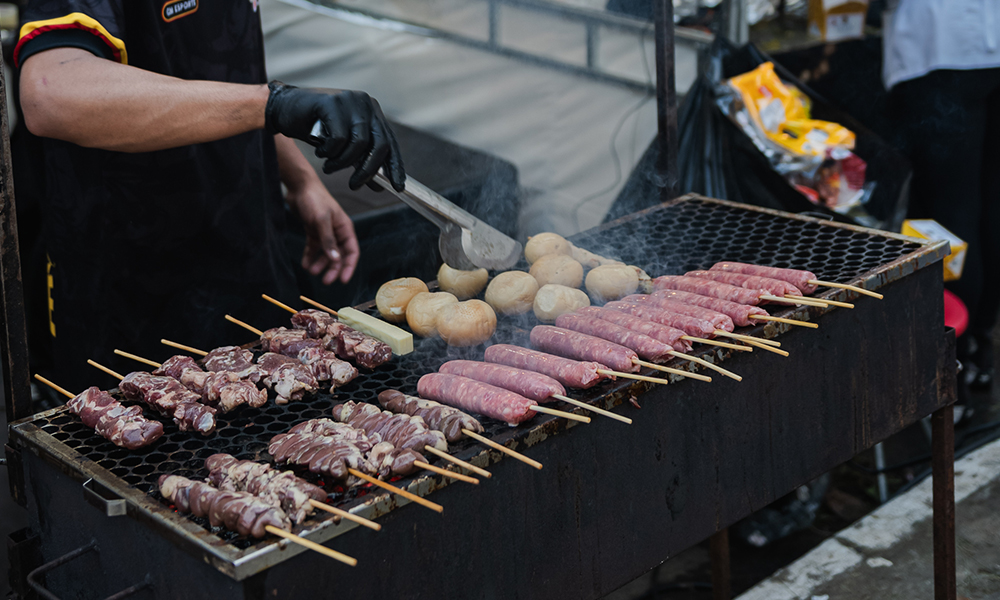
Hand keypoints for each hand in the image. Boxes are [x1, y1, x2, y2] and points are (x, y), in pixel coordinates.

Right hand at [264, 81, 405, 191]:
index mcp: (372, 112)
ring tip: (329, 166)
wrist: (283, 109)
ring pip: (358, 144)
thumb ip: (361, 161)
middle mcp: (365, 104)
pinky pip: (338, 139)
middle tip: (355, 185)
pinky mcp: (333, 103)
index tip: (398, 186)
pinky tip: (320, 150)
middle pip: (379, 145)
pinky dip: (329, 152)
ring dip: (342, 162)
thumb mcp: (343, 147)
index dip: (395, 166)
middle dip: (367, 170)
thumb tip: (379, 184)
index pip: (390, 142)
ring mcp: (350, 101)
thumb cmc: (314, 127)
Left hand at [285, 177, 359, 284]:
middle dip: (332, 269)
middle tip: (326, 281)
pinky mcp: (313, 231)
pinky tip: (305, 263)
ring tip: (312, 271)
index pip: (352, 252)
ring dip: (320, 264)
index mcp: (344, 228)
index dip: (349, 266)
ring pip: (326, 254)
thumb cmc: (315, 198)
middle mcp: (336, 232)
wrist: (299, 187)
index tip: (343, 279)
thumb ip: (328, 241)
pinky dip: (310, 256)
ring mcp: (325, 232)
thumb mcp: (321, 221)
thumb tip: (335, 258)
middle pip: (338, 256)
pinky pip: (314, 248)